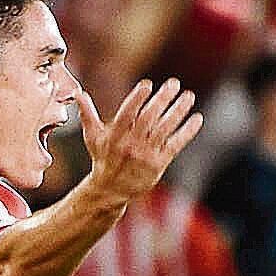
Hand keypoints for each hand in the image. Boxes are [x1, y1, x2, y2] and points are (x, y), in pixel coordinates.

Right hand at [75, 78, 202, 202]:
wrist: (110, 191)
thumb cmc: (102, 160)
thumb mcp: (92, 137)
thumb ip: (88, 114)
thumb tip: (79, 95)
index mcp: (114, 136)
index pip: (127, 114)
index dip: (137, 99)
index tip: (147, 85)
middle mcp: (130, 144)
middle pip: (148, 118)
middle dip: (162, 99)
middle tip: (173, 84)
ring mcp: (146, 154)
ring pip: (164, 129)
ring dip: (178, 111)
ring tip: (188, 97)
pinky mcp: (158, 164)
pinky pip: (175, 145)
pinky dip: (187, 132)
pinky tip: (196, 119)